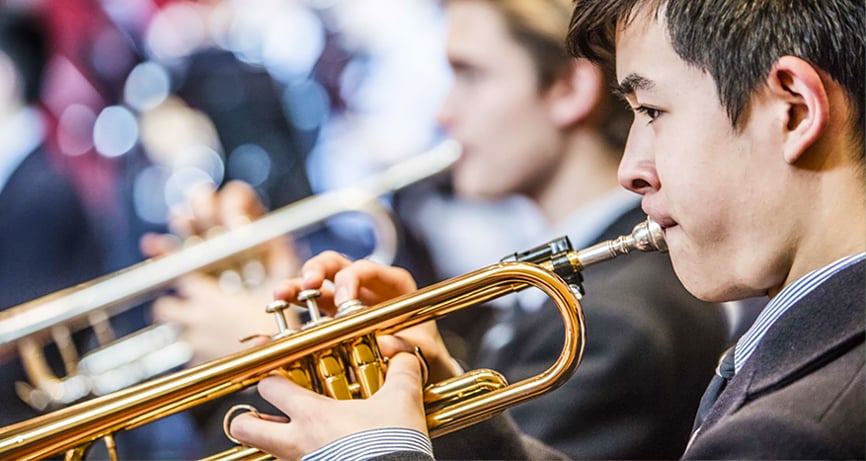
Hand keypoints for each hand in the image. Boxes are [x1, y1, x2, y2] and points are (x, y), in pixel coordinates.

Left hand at [141, 181, 300, 364]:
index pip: (178, 273)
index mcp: (210, 296)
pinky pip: (190, 356)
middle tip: (183, 303)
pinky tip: (213, 349)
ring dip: (182, 328)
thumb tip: (276, 235)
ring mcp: (197, 344)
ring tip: (198, 327)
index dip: (167, 259)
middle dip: (170, 304)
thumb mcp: (282, 283)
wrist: (278, 361)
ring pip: (174, 333)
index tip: (154, 250)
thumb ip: (277, 257)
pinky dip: (198, 352)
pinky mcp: (202, 365)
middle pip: (163, 308)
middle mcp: (197, 319)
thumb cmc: (280, 324)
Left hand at [229, 350, 426, 458]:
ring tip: (292, 436)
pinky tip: (322, 453)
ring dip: (272, 444)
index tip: (280, 374)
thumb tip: (405, 357)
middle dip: (247, 419)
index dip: (271, 377)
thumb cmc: (393, 445)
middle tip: (263, 414)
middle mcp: (296, 443)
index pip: (269, 385)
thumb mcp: (402, 401)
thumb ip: (402, 371)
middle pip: (243, 428)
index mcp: (312, 415)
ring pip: (265, 453)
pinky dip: (299, 458)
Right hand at [275, 251, 460, 382]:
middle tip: (308, 284)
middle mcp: (365, 289)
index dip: (353, 279)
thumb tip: (386, 343)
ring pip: (314, 287)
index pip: (368, 270)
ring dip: (295, 288)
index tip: (344, 299)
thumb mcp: (426, 354)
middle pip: (336, 266)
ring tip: (280, 296)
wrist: (420, 379)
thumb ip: (410, 348)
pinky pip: (304, 317)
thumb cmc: (427, 360)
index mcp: (393, 286)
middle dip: (318, 271)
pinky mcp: (328, 325)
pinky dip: (288, 319)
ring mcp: (344, 305)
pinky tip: (272, 328)